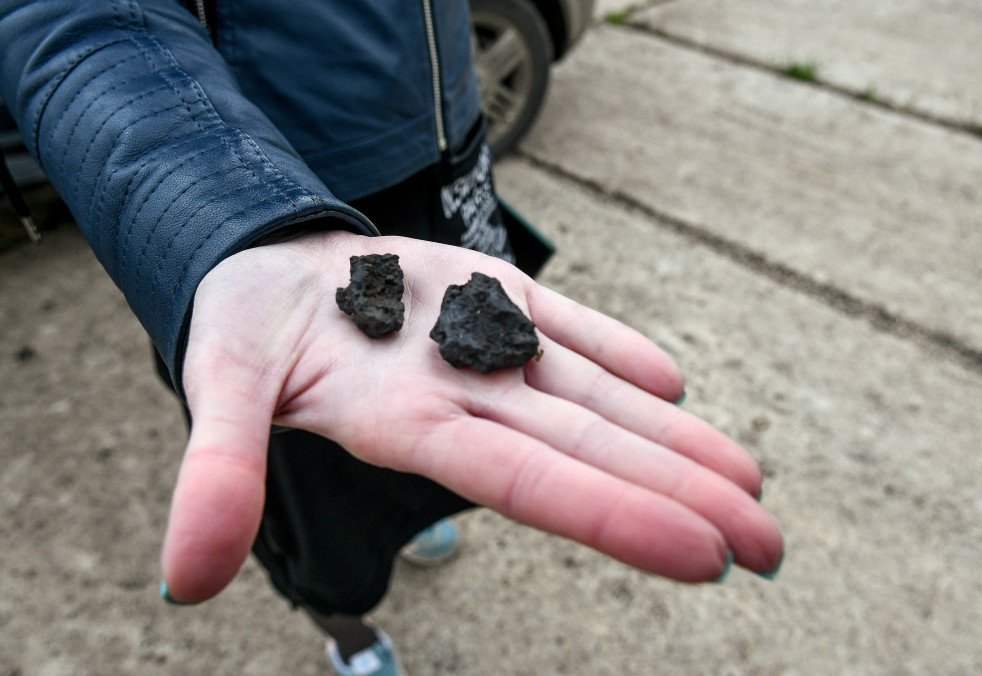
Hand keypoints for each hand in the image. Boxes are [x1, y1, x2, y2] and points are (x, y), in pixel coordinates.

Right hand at [160, 231, 782, 601]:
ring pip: (597, 399)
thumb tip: (185, 579)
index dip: (616, 515)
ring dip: (673, 438)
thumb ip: (217, 473)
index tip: (709, 556)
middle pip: (590, 452)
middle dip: (680, 496)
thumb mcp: (222, 390)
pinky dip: (619, 350)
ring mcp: (486, 346)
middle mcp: (468, 396)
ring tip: (752, 481)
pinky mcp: (489, 295)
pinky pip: (565, 327)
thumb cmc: (246, 332)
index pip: (531, 482)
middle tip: (773, 545)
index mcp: (413, 426)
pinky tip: (674, 379)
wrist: (268, 271)